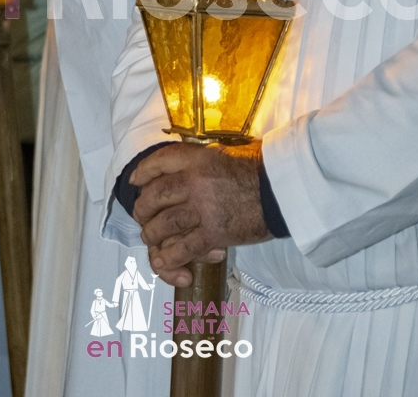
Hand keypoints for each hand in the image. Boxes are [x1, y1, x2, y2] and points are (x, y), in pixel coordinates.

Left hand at [131, 140, 270, 286]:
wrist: (281, 191)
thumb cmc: (256, 169)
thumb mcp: (222, 154)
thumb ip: (198, 162)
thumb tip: (176, 173)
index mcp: (197, 158)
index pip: (159, 162)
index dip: (142, 173)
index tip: (135, 181)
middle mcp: (194, 181)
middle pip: (154, 197)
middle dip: (142, 210)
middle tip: (143, 217)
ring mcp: (203, 209)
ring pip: (162, 226)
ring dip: (153, 237)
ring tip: (154, 241)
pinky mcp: (214, 234)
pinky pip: (181, 250)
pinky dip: (170, 260)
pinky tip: (171, 264)